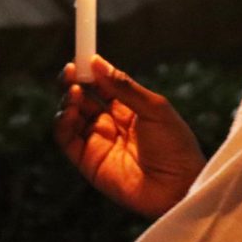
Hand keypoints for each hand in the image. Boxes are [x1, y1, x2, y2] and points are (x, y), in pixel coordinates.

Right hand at [54, 55, 205, 218]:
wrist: (179, 186)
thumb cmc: (175, 146)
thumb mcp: (154, 108)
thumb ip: (124, 87)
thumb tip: (97, 62)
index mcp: (127, 108)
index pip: (101, 84)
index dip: (90, 70)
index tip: (82, 55)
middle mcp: (109, 123)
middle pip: (82, 96)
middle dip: (74, 80)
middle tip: (72, 70)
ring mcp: (97, 142)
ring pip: (70, 115)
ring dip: (68, 99)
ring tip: (75, 90)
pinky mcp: (87, 162)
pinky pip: (66, 139)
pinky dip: (62, 123)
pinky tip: (70, 110)